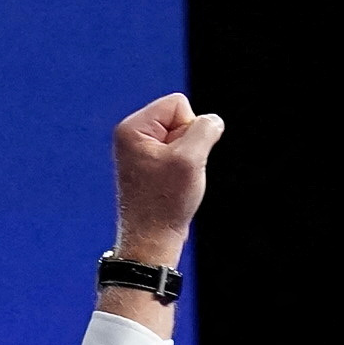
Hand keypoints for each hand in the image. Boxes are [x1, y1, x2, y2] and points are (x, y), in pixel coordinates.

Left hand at [111, 92, 224, 270]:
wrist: (151, 240)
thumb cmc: (165, 202)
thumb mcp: (191, 158)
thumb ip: (206, 129)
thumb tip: (212, 121)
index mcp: (132, 128)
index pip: (178, 103)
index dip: (190, 127)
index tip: (179, 157)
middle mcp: (131, 136)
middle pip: (180, 118)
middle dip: (189, 143)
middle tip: (177, 173)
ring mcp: (140, 152)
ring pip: (183, 137)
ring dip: (188, 157)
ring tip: (175, 182)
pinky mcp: (150, 166)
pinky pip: (179, 153)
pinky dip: (184, 168)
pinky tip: (174, 187)